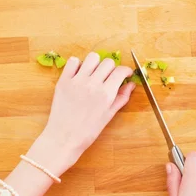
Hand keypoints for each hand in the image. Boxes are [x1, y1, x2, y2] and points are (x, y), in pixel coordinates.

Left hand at [37, 52, 134, 174]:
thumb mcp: (109, 115)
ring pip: (92, 57)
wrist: (64, 138)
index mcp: (106, 93)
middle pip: (108, 62)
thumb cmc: (88, 131)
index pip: (120, 71)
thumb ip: (121, 98)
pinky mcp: (63, 81)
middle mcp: (92, 84)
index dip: (126, 71)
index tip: (125, 74)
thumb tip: (131, 85)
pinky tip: (79, 74)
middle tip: (108, 77)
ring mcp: (77, 81)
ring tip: (94, 73)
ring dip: (96, 63)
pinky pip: (73, 61)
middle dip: (112, 68)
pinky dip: (78, 64)